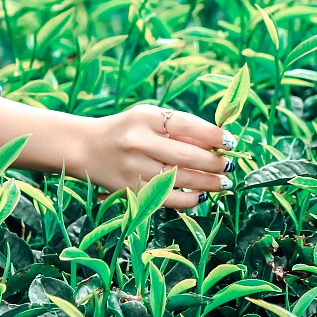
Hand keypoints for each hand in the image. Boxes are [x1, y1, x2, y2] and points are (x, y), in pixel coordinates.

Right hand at [0, 98, 237, 208]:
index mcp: (144, 117)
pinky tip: (202, 197)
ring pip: (181, 179)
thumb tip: (218, 140)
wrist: (85, 148)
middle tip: (229, 166)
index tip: (230, 142)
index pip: (187, 125)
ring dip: (208, 183)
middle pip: (187, 155)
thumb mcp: (147, 117)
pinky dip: (189, 200)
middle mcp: (138, 142)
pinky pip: (168, 199)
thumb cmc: (126, 130)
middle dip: (215, 162)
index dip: (214, 135)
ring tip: (224, 183)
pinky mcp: (131, 190)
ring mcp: (134, 168)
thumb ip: (179, 125)